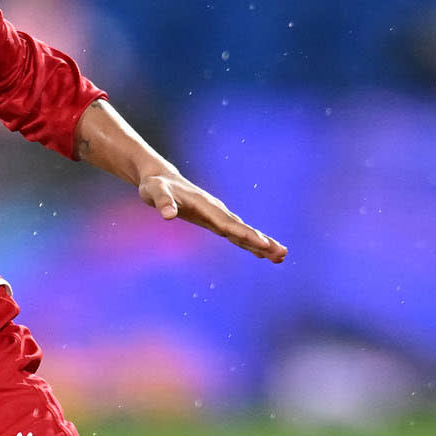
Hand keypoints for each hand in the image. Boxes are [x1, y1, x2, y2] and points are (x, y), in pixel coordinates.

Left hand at [137, 170, 286, 261]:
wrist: (161, 179)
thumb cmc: (155, 186)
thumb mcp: (154, 192)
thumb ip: (162, 202)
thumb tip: (167, 215)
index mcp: (206, 205)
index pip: (228, 223)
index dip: (246, 234)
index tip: (263, 244)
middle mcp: (216, 210)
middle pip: (242, 229)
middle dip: (262, 242)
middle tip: (281, 253)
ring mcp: (217, 215)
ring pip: (243, 231)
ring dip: (261, 244)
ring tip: (281, 256)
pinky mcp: (214, 221)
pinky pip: (235, 233)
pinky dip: (249, 243)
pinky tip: (262, 253)